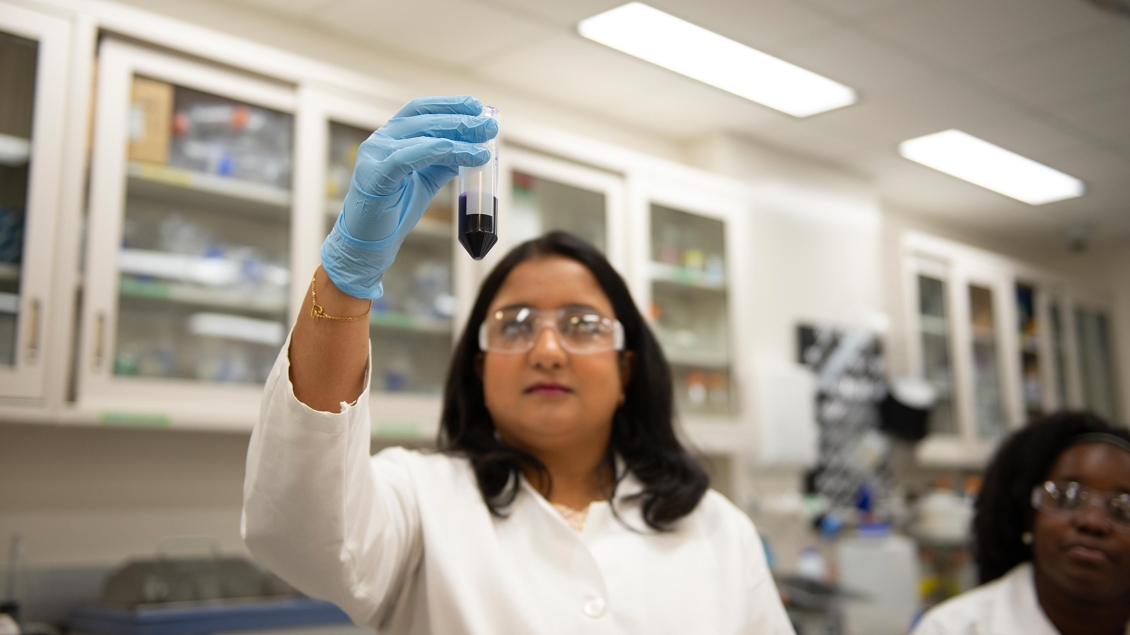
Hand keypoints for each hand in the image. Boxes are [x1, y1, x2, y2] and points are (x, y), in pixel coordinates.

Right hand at [320, 95, 497, 298]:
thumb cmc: (394, 211)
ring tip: (483, 146)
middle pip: (425, 120)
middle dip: (461, 121)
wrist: (369, 243)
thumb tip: (474, 148)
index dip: (449, 104)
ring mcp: (375, 155)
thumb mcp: (425, 180)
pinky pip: (409, 158)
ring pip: (422, 138)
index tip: (477, 106)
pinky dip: (437, 152)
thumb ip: (444, 162)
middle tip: (489, 126)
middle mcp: (380, 140)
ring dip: (457, 139)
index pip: (421, 111)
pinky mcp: (374, 175)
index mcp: (391, 137)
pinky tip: (460, 155)